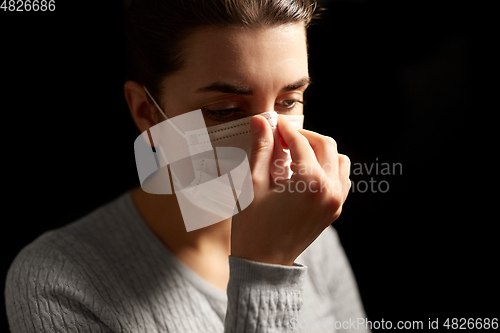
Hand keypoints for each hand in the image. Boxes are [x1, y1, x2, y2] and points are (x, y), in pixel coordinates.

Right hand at [230, 114, 350, 265]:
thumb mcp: (254, 184)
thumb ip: (262, 149)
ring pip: (338, 160)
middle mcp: (329, 190)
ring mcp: (335, 201)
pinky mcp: (334, 210)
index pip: (301, 142)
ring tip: (295, 153)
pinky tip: (306, 171)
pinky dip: (328, 168)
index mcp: (310, 182)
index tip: (272, 124)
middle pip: (325, 145)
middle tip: (282, 136)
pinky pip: (341, 179)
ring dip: (319, 150)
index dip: (284, 129)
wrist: (263, 264)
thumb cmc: (254, 227)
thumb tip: (260, 122)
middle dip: (303, 136)